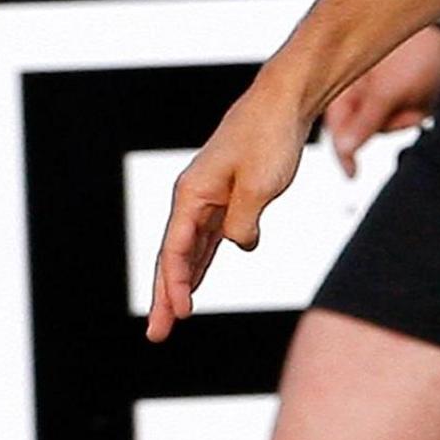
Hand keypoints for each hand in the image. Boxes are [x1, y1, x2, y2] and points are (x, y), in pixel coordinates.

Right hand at [149, 74, 315, 340]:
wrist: (282, 103)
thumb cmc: (269, 138)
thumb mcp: (259, 185)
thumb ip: (244, 222)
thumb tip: (239, 246)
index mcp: (192, 193)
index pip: (177, 249)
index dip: (176, 285)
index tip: (181, 315)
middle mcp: (193, 197)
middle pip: (174, 256)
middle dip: (166, 297)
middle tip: (157, 336)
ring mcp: (208, 198)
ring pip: (189, 251)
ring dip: (181, 285)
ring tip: (171, 320)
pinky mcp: (227, 197)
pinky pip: (207, 239)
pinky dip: (201, 263)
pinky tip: (197, 284)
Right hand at [322, 26, 439, 174]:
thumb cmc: (418, 49)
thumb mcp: (388, 92)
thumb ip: (365, 123)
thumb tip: (344, 150)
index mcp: (347, 83)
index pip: (337, 126)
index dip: (344, 150)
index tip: (352, 173)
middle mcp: (362, 85)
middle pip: (370, 128)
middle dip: (395, 121)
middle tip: (410, 105)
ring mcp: (385, 86)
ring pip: (395, 122)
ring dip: (413, 112)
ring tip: (424, 90)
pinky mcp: (406, 86)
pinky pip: (412, 111)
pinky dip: (423, 105)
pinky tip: (431, 88)